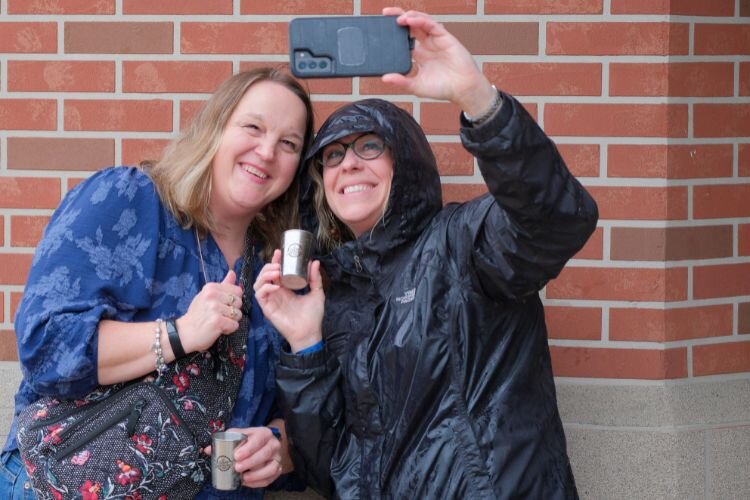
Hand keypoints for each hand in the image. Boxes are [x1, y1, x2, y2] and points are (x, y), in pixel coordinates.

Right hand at [176, 270, 243, 353]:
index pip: (238, 290)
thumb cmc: (197, 314)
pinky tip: (218, 329)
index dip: (233, 300)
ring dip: (230, 321)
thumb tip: (233, 272)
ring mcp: (215, 308)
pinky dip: (228, 329)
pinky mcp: (217, 321)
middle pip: (239, 302)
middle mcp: (213, 295)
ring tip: (218, 322)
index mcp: (211, 287)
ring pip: (238, 314)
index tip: (222, 306)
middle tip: (219, 315)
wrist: (183, 333)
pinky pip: (234, 325)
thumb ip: (222, 285)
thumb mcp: (206, 296)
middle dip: (233, 311)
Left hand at [232, 426, 284, 488]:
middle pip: (265, 454)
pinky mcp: (277, 470)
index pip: (259, 439)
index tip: (237, 456)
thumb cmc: (246, 441)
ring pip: (272, 468)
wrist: (261, 446)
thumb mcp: (238, 435)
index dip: (248, 449)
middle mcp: (273, 444)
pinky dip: (258, 482)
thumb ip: (229, 440)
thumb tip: (217, 451)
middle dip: (250, 462)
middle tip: (237, 468)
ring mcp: (277, 458)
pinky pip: (270, 478)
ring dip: (256, 475)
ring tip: (243, 477)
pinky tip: (247, 482)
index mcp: (264, 433)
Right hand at [254, 249, 324, 352]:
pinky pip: (259, 296)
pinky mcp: (267, 309)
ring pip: (258, 284)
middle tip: (278, 264)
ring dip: (265, 275)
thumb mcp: (316, 293)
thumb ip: (315, 278)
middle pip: (264, 275)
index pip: (276, 272)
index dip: (275, 261)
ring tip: (276, 272)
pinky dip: (265, 288)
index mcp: (285, 289)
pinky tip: (275, 287)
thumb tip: (314, 262)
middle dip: (269, 266)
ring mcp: (270, 301)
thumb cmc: (312, 316)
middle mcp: (276, 293)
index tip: (279, 252)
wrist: (310, 333)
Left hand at [381, 8, 496, 116]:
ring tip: (397, 17)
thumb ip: (401, 81)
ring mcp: (435, 39)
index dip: (393, 32)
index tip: (381, 29)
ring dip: (409, 16)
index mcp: (419, 55)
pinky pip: (431, 24)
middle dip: (398, 17)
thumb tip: (384, 78)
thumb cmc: (442, 88)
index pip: (403, 39)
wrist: (463, 89)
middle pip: (410, 26)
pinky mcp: (445, 37)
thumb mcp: (416, 86)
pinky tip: (410, 20)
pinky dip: (420, 20)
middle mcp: (426, 44)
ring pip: (420, 21)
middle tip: (385, 14)